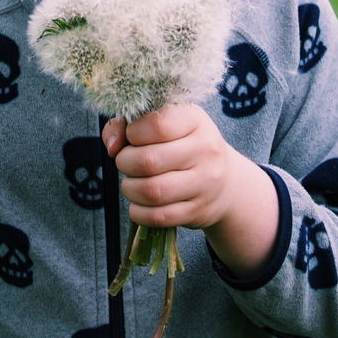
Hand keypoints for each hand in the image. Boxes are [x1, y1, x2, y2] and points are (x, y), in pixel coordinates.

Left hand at [103, 103, 245, 229]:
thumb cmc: (184, 147)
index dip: (133, 132)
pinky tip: (139, 203)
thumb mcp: (166, 124)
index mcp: (196, 121)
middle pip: (149, 160)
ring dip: (130, 188)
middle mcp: (205, 151)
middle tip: (127, 162)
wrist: (225, 184)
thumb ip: (129, 125)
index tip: (132, 137)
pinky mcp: (197, 211)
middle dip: (125, 162)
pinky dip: (138, 212)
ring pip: (152, 191)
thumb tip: (112, 145)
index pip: (158, 124)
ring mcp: (204, 183)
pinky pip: (158, 217)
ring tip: (132, 183)